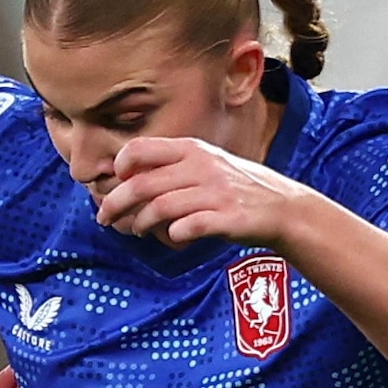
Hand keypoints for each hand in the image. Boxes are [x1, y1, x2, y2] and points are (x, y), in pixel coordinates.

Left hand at [90, 135, 304, 248]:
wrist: (282, 207)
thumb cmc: (234, 189)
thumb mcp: (204, 165)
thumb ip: (169, 168)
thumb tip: (123, 179)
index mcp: (191, 149)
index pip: (139, 148)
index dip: (119, 168)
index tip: (114, 184)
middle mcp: (201, 166)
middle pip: (141, 185)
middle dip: (115, 205)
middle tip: (104, 219)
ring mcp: (215, 192)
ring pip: (159, 208)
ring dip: (141, 223)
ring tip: (137, 231)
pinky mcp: (227, 217)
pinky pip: (187, 227)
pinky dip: (173, 236)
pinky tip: (174, 238)